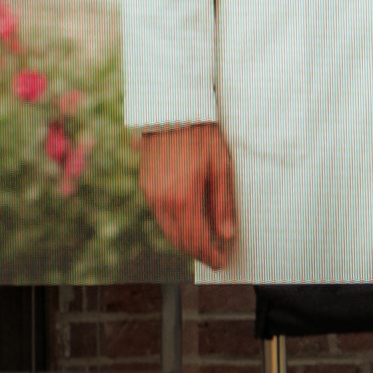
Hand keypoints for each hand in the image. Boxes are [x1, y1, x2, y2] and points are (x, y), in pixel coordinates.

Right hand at [136, 123, 240, 271]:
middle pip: (180, 239)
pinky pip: (160, 215)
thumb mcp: (220, 168)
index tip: (221, 262)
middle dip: (197, 251)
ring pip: (168, 229)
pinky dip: (175, 225)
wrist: (170, 109)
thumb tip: (226, 235)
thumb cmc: (200, 135)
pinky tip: (188, 222)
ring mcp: (151, 194)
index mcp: (183, 199)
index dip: (209, 255)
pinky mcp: (146, 185)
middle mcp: (162, 201)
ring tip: (204, 241)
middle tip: (214, 257)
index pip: (197, 240)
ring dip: (185, 239)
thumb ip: (222, 204)